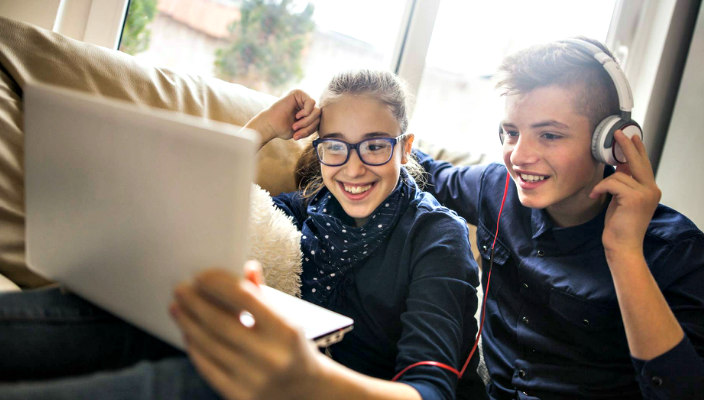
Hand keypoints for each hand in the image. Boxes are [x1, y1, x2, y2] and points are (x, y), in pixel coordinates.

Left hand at [170, 262, 322, 399]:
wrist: (305, 391)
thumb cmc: (293, 349)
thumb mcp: (288, 321)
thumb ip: (264, 296)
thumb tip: (247, 269)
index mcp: (285, 331)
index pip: (244, 298)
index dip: (218, 283)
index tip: (202, 275)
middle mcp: (269, 356)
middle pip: (219, 322)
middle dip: (194, 302)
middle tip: (181, 288)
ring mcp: (252, 378)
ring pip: (208, 344)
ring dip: (188, 322)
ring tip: (178, 307)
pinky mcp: (238, 395)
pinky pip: (207, 367)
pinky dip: (194, 347)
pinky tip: (188, 332)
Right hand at [245, 89, 319, 143]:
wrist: (270, 126)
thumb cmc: (283, 128)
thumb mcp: (303, 130)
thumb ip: (313, 124)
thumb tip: (323, 120)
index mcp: (308, 112)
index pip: (319, 120)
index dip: (311, 130)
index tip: (298, 136)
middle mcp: (306, 104)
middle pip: (319, 116)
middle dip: (309, 126)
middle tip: (297, 132)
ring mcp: (302, 98)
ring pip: (317, 111)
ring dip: (307, 121)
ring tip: (295, 126)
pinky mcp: (298, 93)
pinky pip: (311, 102)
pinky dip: (306, 112)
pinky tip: (297, 115)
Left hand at [590, 130, 660, 257]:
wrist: (623, 246)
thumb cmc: (620, 225)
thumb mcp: (622, 200)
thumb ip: (625, 183)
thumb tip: (620, 165)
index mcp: (651, 190)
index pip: (644, 165)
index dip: (637, 150)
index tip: (632, 137)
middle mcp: (652, 189)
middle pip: (639, 162)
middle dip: (627, 146)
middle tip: (619, 133)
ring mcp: (646, 193)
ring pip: (619, 175)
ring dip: (604, 184)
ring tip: (597, 195)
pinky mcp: (635, 198)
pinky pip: (612, 182)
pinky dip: (600, 188)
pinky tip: (595, 197)